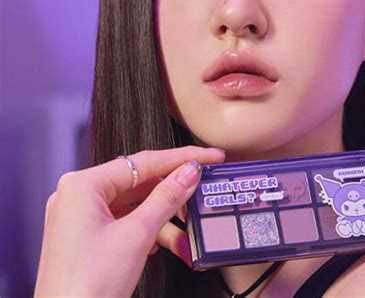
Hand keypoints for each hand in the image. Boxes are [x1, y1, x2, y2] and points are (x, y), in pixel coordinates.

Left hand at [34, 146, 225, 296]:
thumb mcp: (137, 235)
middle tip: (202, 184)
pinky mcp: (85, 235)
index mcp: (82, 185)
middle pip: (138, 181)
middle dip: (172, 190)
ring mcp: (79, 216)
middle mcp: (77, 195)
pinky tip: (164, 238)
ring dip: (162, 215)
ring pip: (133, 202)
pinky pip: (123, 219)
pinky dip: (146, 226)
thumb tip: (190, 172)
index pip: (143, 162)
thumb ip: (167, 197)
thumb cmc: (87, 288)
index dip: (181, 158)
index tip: (209, 156)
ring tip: (188, 224)